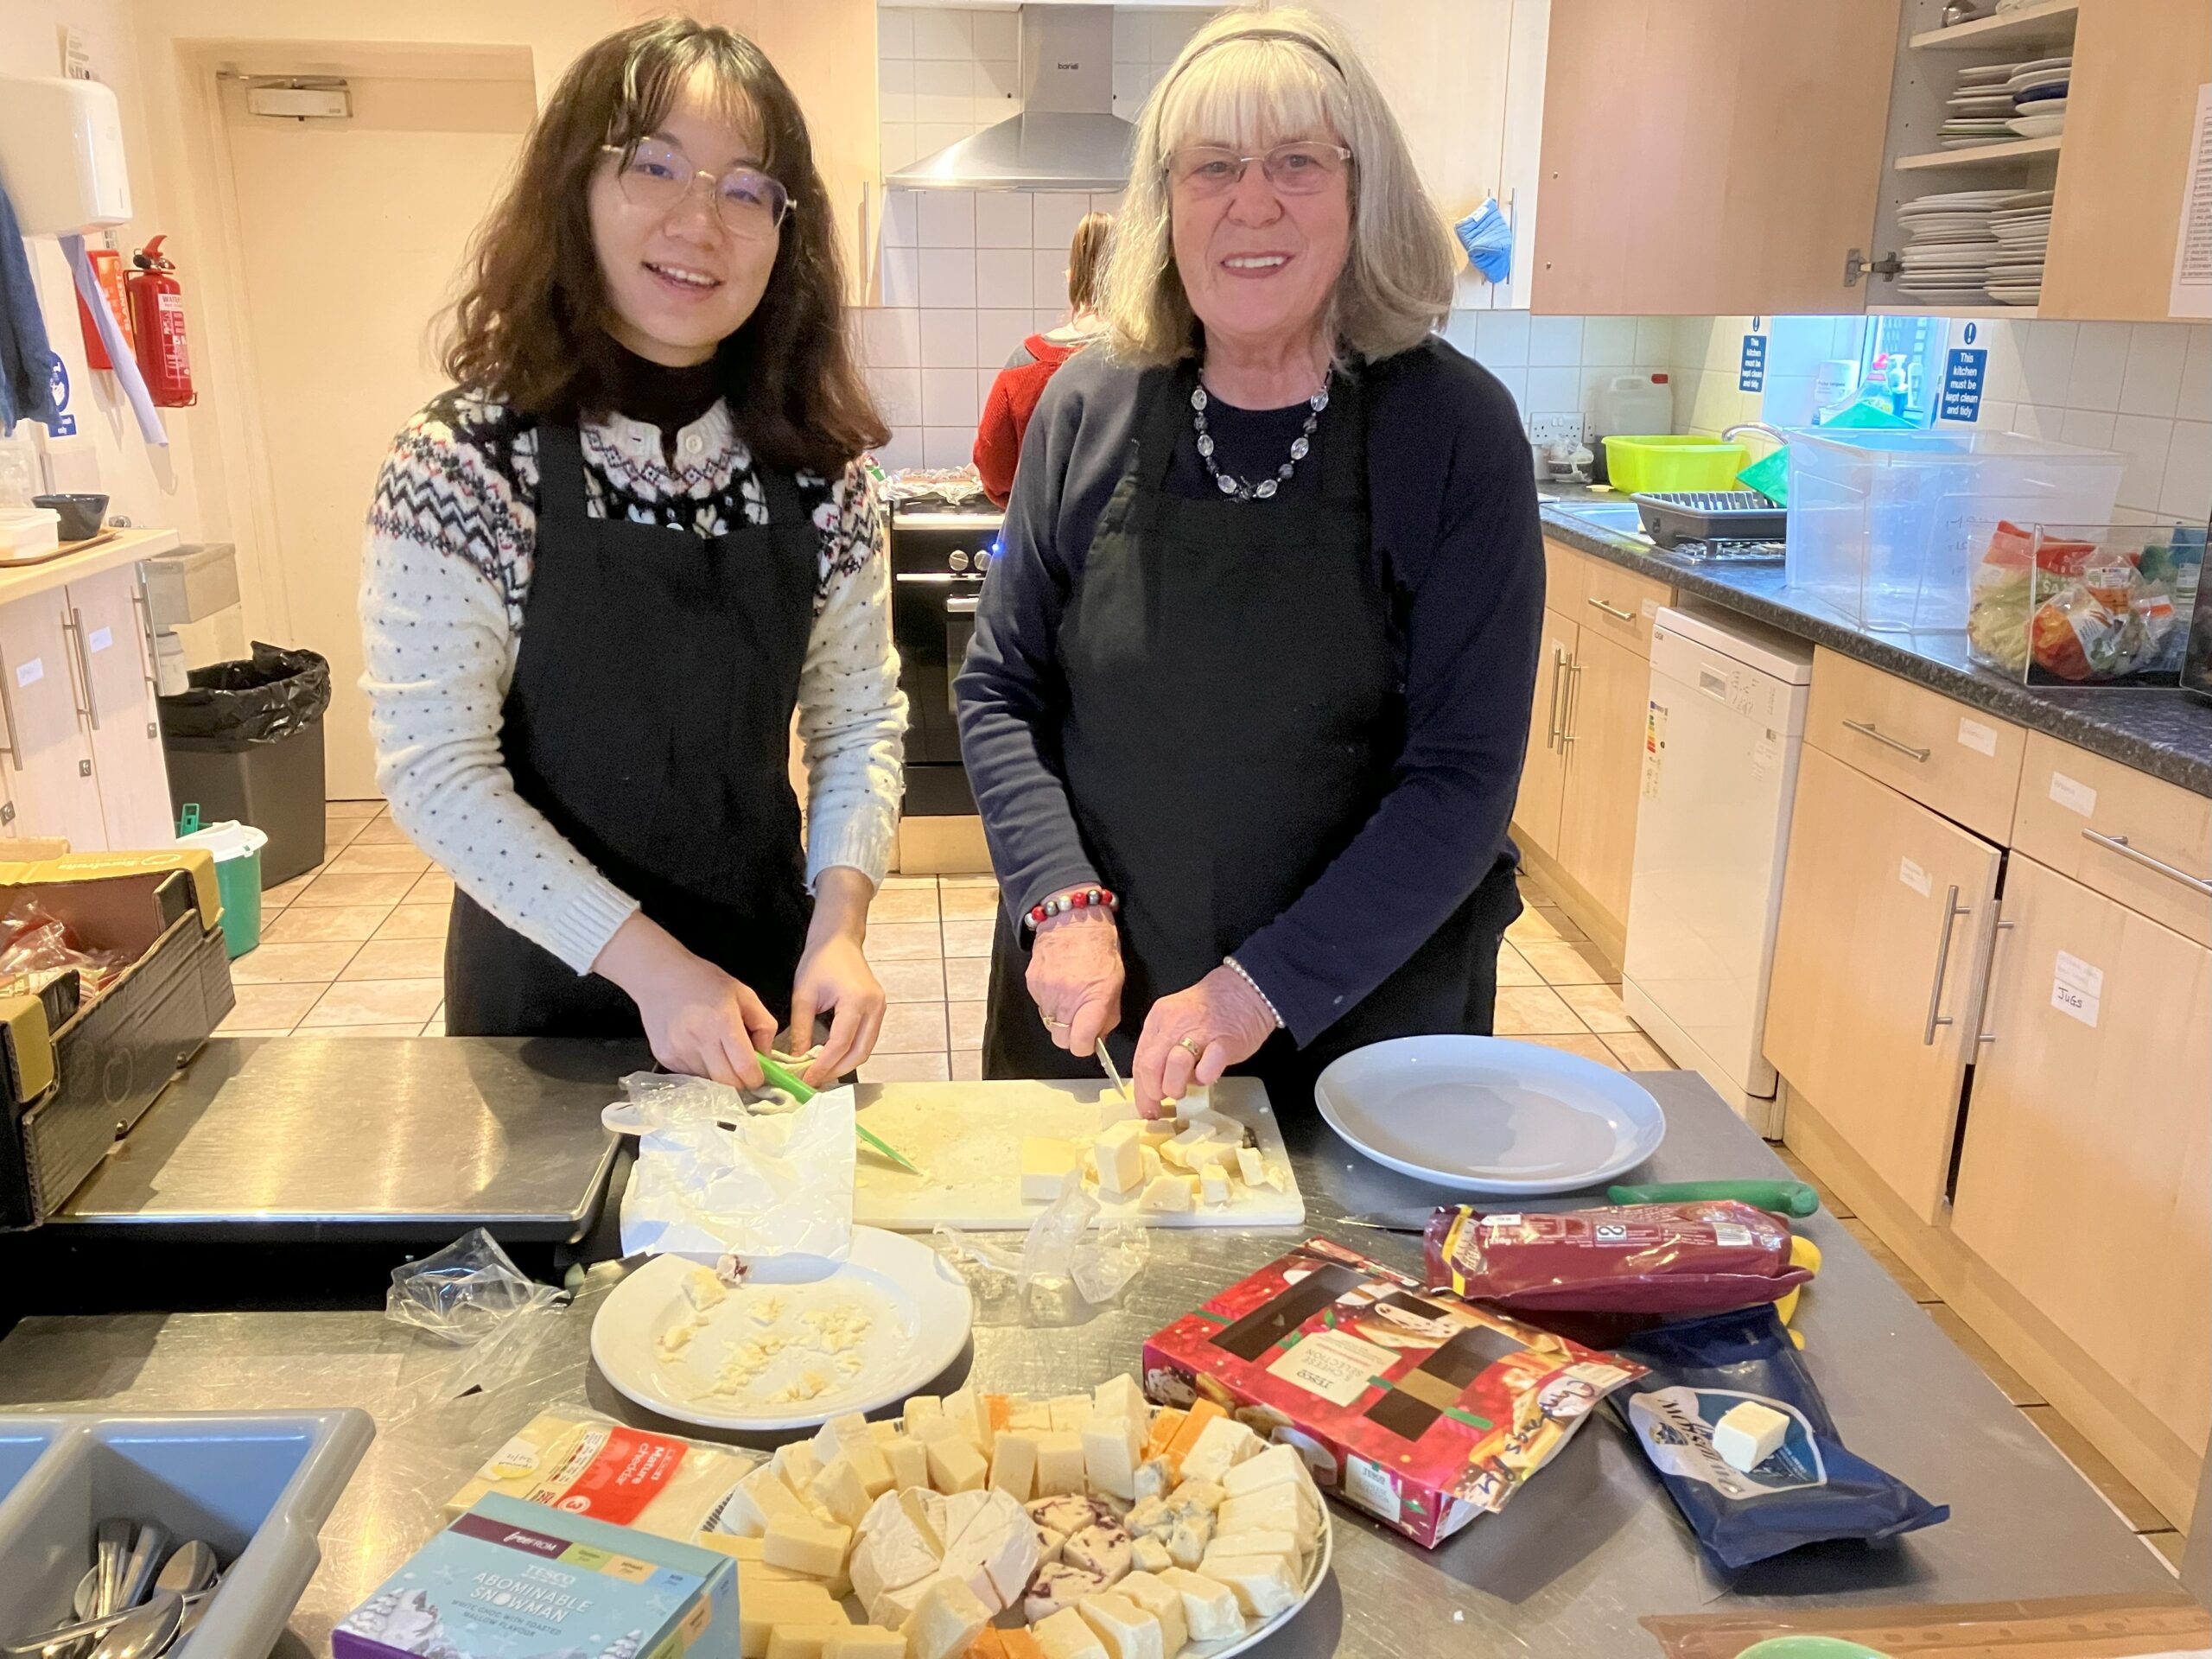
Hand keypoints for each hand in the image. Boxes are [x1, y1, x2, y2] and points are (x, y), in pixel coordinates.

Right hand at [594, 912, 777, 1087]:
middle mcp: (699, 1040)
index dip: (756, 1078)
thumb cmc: (704, 982)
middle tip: (741, 1068)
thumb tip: (767, 1057)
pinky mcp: (664, 1058)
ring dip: (718, 1073)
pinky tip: (696, 1046)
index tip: (759, 1073)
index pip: (745, 1069)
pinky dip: (700, 1068)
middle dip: (740, 1081)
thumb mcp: (744, 994)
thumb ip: (764, 1025)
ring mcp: (678, 1051)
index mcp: (722, 1022)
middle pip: (727, 1084)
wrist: (659, 976)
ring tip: (714, 1048)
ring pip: (709, 1082)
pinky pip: (690, 1075)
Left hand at [788, 869, 887, 1085]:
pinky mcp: (878, 1010)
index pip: (840, 1044)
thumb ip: (800, 1030)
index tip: (807, 1079)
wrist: (839, 939)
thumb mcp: (803, 996)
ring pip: (866, 1049)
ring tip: (821, 1073)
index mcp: (856, 1001)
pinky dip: (851, 1052)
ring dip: (844, 1064)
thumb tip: (796, 1060)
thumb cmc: (820, 961)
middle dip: (836, 1070)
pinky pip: (867, 1039)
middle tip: (814, 1081)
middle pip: (859, 1052)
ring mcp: (880, 1009)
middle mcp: (874, 1007)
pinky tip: (832, 1057)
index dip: (823, 1066)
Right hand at [1026, 903, 1123, 1056]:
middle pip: (1061, 1040)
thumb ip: (1108, 1014)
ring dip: (1061, 1017)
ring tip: (1070, 995)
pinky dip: (1050, 1002)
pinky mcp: (1032, 984)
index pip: (1081, 1044)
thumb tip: (1098, 1037)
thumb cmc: (1099, 948)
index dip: (1085, 1046)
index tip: (1089, 1040)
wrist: (1073, 919)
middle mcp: (1068, 998)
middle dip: (1071, 1036)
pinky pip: (1041, 1006)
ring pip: (1050, 1024)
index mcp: (1094, 997)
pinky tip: (1059, 984)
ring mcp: (1047, 991)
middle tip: (1080, 1021)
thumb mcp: (1116, 981)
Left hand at [1133, 964, 1276, 1116]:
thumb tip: (1154, 1083)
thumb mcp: (1177, 1019)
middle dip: (1155, 1092)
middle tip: (1166, 1099)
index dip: (1141, 1090)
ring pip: (1174, 1066)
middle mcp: (1175, 1024)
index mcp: (1159, 1019)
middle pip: (1150, 1066)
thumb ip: (1163, 1047)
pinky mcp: (1224, 1042)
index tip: (1146, 1106)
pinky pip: (1207, 1069)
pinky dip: (1205, 1078)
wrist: (1245, 989)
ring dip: (1177, 1086)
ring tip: (1188, 1086)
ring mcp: (1199, 1032)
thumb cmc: (1213, 1008)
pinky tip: (1208, 1074)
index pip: (1140, 1060)